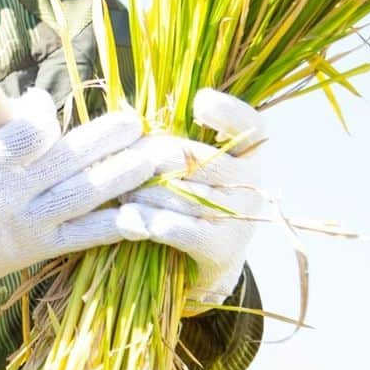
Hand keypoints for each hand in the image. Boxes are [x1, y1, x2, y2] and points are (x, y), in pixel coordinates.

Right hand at [0, 88, 151, 300]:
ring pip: (86, 195)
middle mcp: (11, 193)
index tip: (47, 103)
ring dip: (128, 174)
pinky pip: (85, 236)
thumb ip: (1, 122)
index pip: (30, 133)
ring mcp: (28, 224)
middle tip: (138, 121)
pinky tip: (148, 211)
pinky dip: (118, 224)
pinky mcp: (39, 249)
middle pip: (69, 160)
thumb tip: (41, 100)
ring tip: (161, 156)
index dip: (45, 113)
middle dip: (109, 139)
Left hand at [122, 89, 262, 307]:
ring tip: (118, 191)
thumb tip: (129, 121)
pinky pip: (183, 230)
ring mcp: (241, 219)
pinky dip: (152, 222)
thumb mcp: (187, 166)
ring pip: (185, 194)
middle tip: (119, 161)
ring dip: (144, 191)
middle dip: (151, 157)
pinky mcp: (223, 252)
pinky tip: (127, 218)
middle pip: (197, 158)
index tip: (199, 102)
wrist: (197, 267)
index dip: (228, 111)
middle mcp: (251, 185)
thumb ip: (171, 140)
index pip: (249, 124)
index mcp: (246, 156)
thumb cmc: (184, 202)